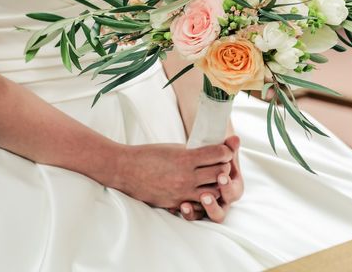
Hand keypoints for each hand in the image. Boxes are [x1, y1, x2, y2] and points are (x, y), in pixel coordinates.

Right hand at [114, 143, 232, 208]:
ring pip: (214, 193)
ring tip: (211, 179)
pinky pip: (198, 204)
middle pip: (220, 174)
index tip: (224, 150)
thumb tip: (210, 153)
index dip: (225, 151)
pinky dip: (203, 198)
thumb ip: (193, 152)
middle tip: (220, 164)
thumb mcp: (173, 147)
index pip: (218, 155)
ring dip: (216, 185)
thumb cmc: (149, 155)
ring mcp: (181, 192)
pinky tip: (199, 190)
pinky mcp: (176, 203)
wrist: (126, 170)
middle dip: (224, 168)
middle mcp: (186, 177)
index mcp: (185, 158)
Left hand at [179, 135, 243, 222]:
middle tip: (205, 196)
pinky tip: (181, 206)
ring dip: (199, 211)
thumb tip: (235, 138)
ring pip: (205, 216)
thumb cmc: (213, 156)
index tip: (221, 177)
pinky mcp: (194, 207)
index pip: (234, 192)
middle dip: (213, 204)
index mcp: (232, 186)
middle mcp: (222, 200)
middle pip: (220, 211)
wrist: (202, 161)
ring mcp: (208, 206)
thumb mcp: (219, 152)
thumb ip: (228, 146)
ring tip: (189, 203)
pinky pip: (192, 215)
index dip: (228, 187)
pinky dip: (188, 212)